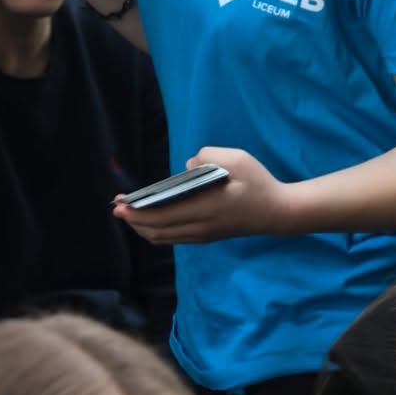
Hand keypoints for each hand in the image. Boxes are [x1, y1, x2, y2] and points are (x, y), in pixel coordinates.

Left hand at [112, 148, 289, 243]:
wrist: (278, 212)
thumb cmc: (259, 183)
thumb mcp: (238, 159)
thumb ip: (208, 156)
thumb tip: (188, 166)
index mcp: (205, 209)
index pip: (161, 218)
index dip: (137, 214)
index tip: (120, 205)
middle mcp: (200, 227)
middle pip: (156, 232)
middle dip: (133, 221)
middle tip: (117, 208)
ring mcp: (203, 235)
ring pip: (164, 238)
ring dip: (144, 228)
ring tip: (130, 213)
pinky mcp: (207, 236)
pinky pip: (174, 237)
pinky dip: (157, 230)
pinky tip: (152, 218)